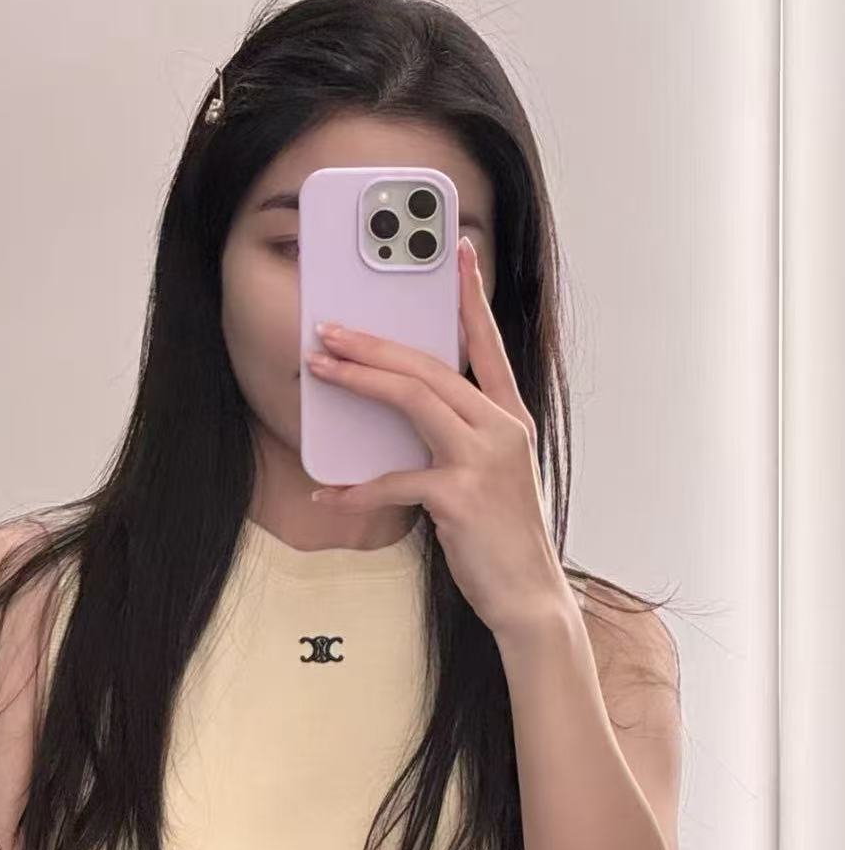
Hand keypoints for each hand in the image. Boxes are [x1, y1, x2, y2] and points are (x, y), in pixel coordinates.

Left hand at [304, 237, 572, 641]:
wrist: (529, 596)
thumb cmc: (501, 538)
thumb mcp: (487, 477)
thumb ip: (457, 441)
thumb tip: (405, 417)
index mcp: (510, 418)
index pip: (489, 344)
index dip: (471, 296)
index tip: (458, 253)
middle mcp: (502, 429)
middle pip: (431, 366)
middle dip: (375, 342)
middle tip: (332, 328)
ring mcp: (483, 460)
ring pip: (414, 400)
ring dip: (360, 380)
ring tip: (321, 368)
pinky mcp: (459, 497)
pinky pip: (395, 481)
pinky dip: (356, 490)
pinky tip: (327, 494)